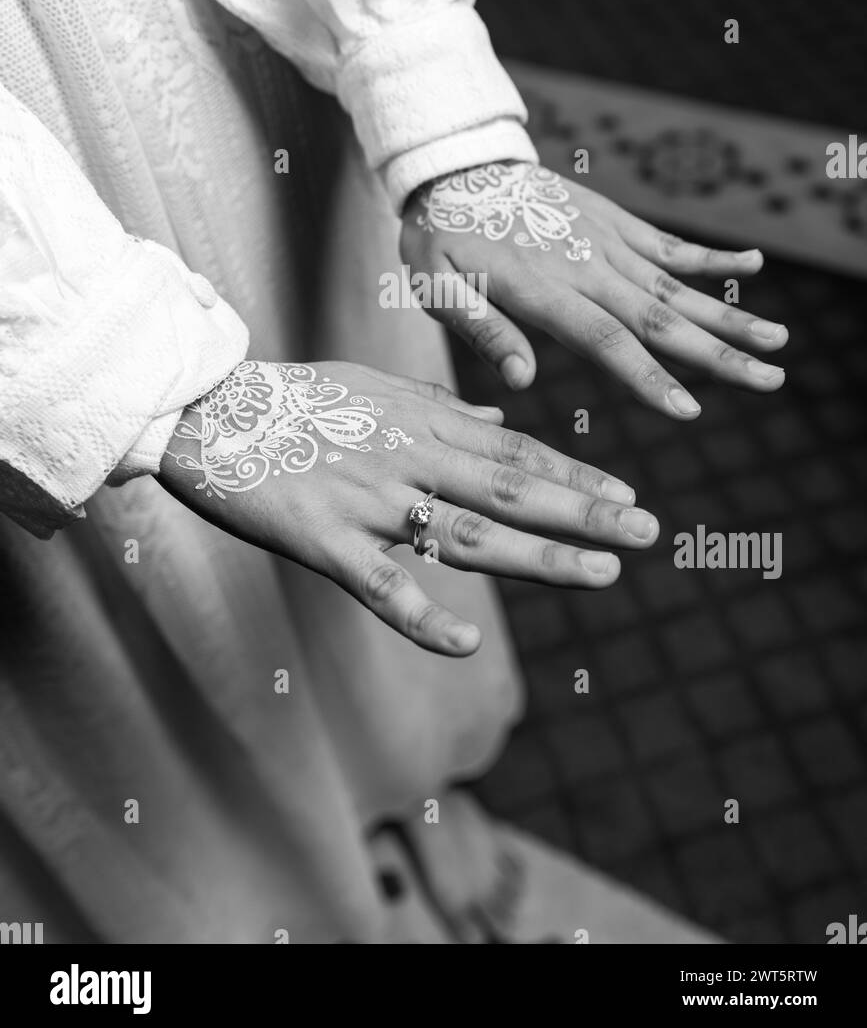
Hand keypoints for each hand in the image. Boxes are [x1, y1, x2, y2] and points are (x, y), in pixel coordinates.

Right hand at [159, 359, 659, 654]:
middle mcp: (409, 458)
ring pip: (467, 533)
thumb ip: (441, 403)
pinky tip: (463, 643)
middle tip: (647, 530)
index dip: (573, 473)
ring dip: (540, 555)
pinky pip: (379, 585)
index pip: (514, 451)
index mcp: (422, 422)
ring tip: (602, 572)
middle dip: (583, 510)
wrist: (208, 408)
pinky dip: (422, 614)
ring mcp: (369, 500)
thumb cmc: (292, 397)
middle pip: (510, 488)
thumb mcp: (375, 384)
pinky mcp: (324, 538)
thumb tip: (500, 416)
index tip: (626, 492)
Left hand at [400, 161, 787, 417]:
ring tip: (780, 339)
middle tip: (770, 378)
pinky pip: (669, 243)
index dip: (647, 376)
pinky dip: (711, 255)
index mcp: (542, 290)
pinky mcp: (614, 220)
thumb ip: (481, 331)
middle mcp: (585, 266)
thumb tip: (522, 381)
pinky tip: (755, 264)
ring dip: (729, 314)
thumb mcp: (436, 288)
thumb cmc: (440, 237)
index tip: (688, 409)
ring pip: (676, 286)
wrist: (454, 163)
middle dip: (718, 353)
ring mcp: (606, 240)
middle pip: (659, 318)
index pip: (605, 340)